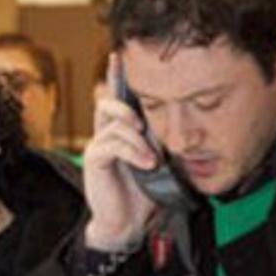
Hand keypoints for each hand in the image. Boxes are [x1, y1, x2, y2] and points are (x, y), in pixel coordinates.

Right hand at [83, 53, 158, 251]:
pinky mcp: (96, 158)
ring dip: (137, 137)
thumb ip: (162, 136)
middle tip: (141, 119)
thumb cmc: (146, 189)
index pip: (121, 96)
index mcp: (126, 128)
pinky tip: (147, 163)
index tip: (120, 54)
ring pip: (115, 121)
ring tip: (152, 155)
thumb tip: (179, 116)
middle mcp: (110, 131)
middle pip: (110, 102)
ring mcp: (100, 144)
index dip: (119, 75)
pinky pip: (112, 144)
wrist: (129, 221)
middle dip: (125, 102)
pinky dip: (133, 151)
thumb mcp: (160, 156)